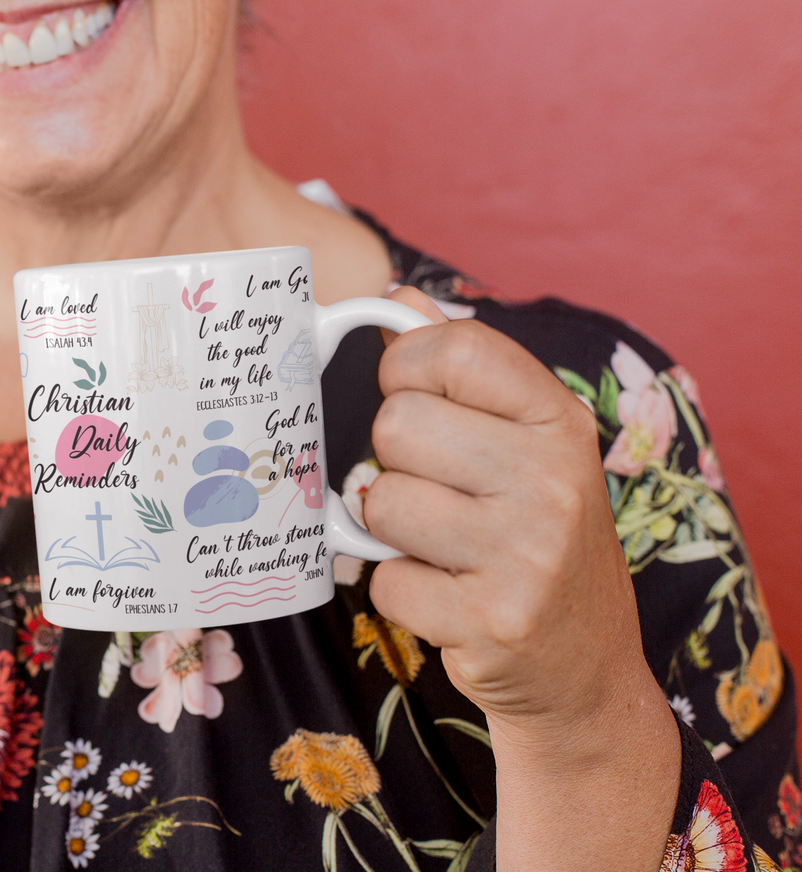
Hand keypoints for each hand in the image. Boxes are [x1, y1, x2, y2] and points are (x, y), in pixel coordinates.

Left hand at [366, 287, 679, 870]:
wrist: (586, 670)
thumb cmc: (537, 539)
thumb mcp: (524, 446)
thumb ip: (461, 371)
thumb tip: (396, 297)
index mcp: (560, 421)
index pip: (455, 348)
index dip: (404, 366)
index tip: (408, 395)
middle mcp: (552, 479)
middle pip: (397, 424)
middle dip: (393, 460)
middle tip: (432, 490)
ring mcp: (526, 553)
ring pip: (381, 500)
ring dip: (390, 528)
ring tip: (439, 543)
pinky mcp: (492, 620)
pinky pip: (384, 578)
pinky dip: (398, 588)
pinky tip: (444, 595)